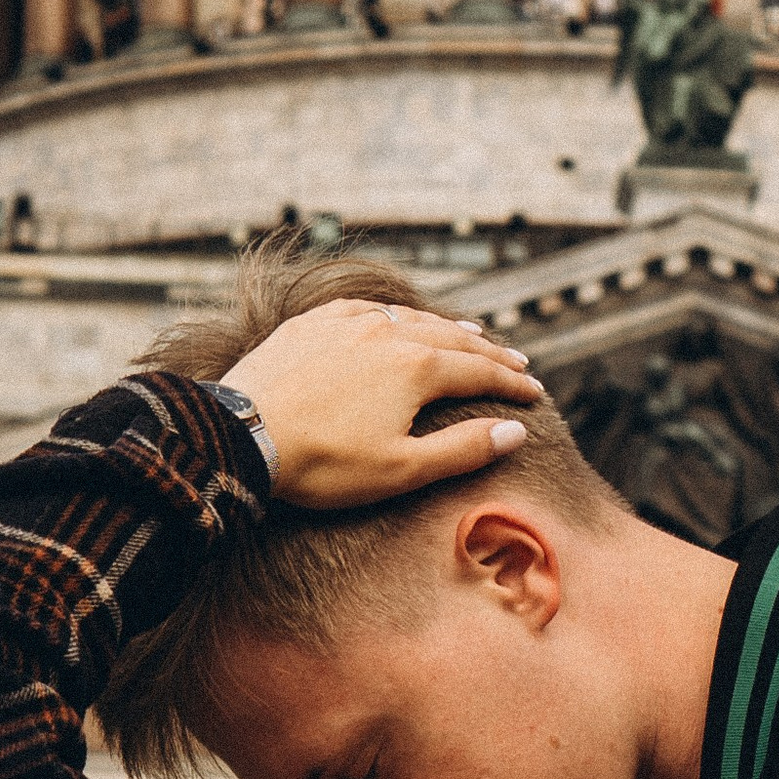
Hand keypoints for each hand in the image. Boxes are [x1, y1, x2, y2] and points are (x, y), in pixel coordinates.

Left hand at [230, 299, 545, 511]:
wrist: (243, 436)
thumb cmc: (324, 463)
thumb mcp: (402, 469)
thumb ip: (463, 449)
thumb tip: (515, 431)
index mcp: (417, 367)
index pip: (481, 371)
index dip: (512, 384)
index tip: (536, 395)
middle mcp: (389, 332)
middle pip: (455, 338)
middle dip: (490, 352)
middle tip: (518, 362)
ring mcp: (348, 322)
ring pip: (413, 317)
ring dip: (448, 328)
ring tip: (472, 333)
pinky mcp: (312, 322)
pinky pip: (367, 309)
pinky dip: (397, 315)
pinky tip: (398, 320)